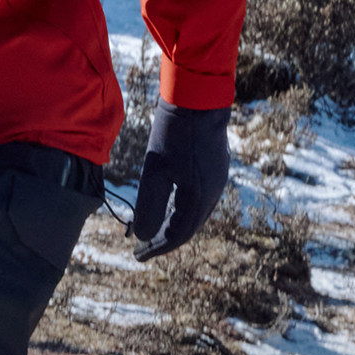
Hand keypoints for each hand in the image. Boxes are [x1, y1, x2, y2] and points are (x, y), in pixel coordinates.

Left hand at [129, 99, 229, 260]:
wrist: (198, 98)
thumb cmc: (174, 133)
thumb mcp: (155, 169)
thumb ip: (150, 205)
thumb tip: (143, 236)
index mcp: (199, 199)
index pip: (177, 235)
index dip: (156, 248)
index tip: (138, 256)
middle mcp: (213, 193)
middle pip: (188, 228)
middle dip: (165, 239)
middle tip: (144, 246)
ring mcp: (217, 179)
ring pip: (195, 214)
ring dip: (174, 224)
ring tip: (154, 229)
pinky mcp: (215, 166)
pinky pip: (199, 198)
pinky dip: (182, 208)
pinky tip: (171, 202)